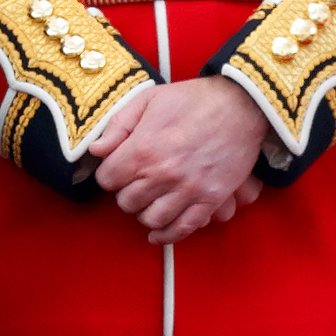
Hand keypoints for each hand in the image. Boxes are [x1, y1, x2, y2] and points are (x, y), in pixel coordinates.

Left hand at [86, 76, 271, 242]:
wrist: (240, 105)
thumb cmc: (190, 100)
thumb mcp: (146, 100)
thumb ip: (117, 127)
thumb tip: (95, 150)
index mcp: (142, 150)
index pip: (107, 180)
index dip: (109, 175)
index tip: (117, 170)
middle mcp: (163, 174)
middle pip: (127, 203)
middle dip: (126, 194)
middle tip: (134, 185)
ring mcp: (189, 189)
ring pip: (152, 219)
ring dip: (145, 213)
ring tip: (148, 202)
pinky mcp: (212, 198)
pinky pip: (185, 227)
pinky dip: (168, 235)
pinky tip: (159, 234)